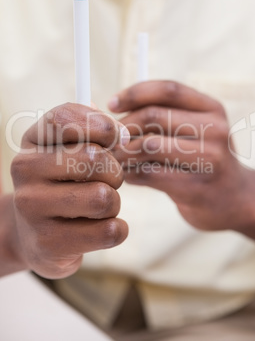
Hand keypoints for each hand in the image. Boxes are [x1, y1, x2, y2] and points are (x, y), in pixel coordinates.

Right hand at [11, 103, 129, 278]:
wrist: (34, 235)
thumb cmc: (61, 184)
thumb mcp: (67, 150)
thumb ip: (92, 130)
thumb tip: (121, 133)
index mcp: (32, 141)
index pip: (67, 118)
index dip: (104, 126)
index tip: (117, 140)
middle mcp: (25, 171)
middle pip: (96, 159)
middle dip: (115, 172)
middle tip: (108, 181)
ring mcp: (32, 209)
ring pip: (104, 197)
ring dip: (114, 203)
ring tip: (99, 207)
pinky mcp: (48, 244)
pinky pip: (109, 231)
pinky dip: (116, 230)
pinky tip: (99, 229)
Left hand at [108, 81, 254, 233]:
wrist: (233, 200)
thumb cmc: (201, 160)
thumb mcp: (190, 131)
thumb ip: (154, 117)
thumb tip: (99, 108)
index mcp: (211, 109)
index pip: (167, 90)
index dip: (134, 93)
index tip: (111, 104)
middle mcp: (215, 129)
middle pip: (153, 116)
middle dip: (123, 126)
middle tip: (109, 138)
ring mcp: (209, 159)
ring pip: (148, 145)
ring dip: (123, 152)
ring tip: (114, 157)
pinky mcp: (196, 187)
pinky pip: (149, 174)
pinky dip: (131, 173)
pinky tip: (129, 175)